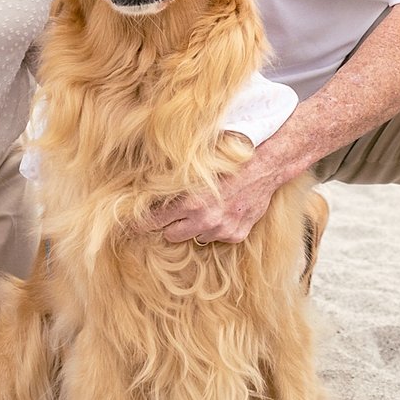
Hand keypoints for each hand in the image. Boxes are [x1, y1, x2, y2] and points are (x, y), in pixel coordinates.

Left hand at [150, 161, 280, 246]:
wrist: (265, 167)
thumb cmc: (228, 162)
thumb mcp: (195, 168)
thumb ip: (172, 183)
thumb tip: (144, 186)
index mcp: (189, 202)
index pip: (153, 221)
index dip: (141, 223)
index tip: (133, 224)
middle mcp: (204, 220)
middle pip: (170, 235)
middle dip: (169, 225)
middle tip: (174, 213)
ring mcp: (222, 230)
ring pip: (195, 237)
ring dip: (195, 227)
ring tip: (205, 208)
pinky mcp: (236, 235)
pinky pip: (217, 237)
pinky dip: (217, 228)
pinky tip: (224, 211)